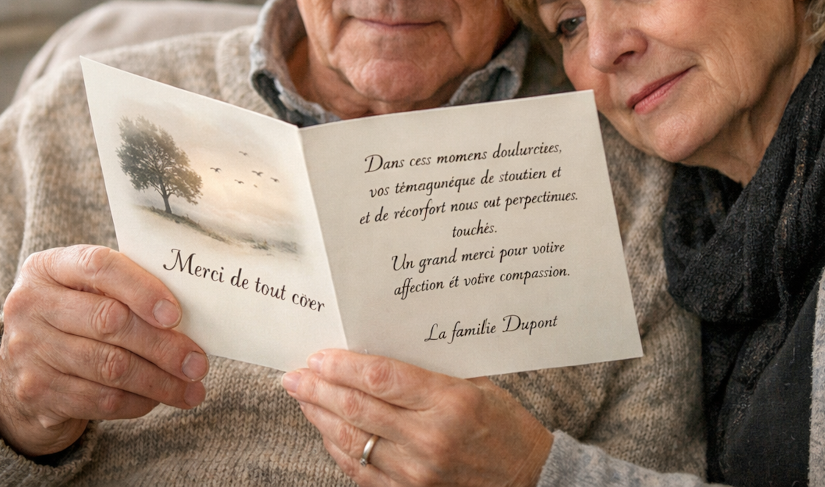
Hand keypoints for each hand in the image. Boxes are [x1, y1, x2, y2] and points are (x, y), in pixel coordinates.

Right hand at [0, 245, 208, 456]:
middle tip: (198, 363)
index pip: (99, 267)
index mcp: (47, 268)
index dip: (142, 289)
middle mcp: (30, 306)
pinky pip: (100, 400)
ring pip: (110, 367)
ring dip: (159, 381)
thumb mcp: (84, 290)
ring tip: (192, 389)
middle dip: (162, 345)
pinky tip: (160, 399)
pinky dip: (138, 401)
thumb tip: (188, 311)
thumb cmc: (72, 317)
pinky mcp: (35, 392)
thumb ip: (124, 289)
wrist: (16, 369)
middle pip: (109, 322)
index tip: (176, 314)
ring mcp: (29, 351)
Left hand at [283, 350, 552, 486]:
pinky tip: (325, 431)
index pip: (382, 378)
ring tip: (301, 397)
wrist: (530, 479)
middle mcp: (430, 438)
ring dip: (320, 417)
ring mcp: (418, 473)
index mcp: (451, 402)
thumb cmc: (506, 426)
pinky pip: (360, 471)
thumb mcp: (479, 386)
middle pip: (358, 409)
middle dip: (319, 388)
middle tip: (294, 374)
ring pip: (352, 441)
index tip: (320, 355)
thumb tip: (380, 350)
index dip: (343, 365)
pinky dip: (337, 448)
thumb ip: (432, 371)